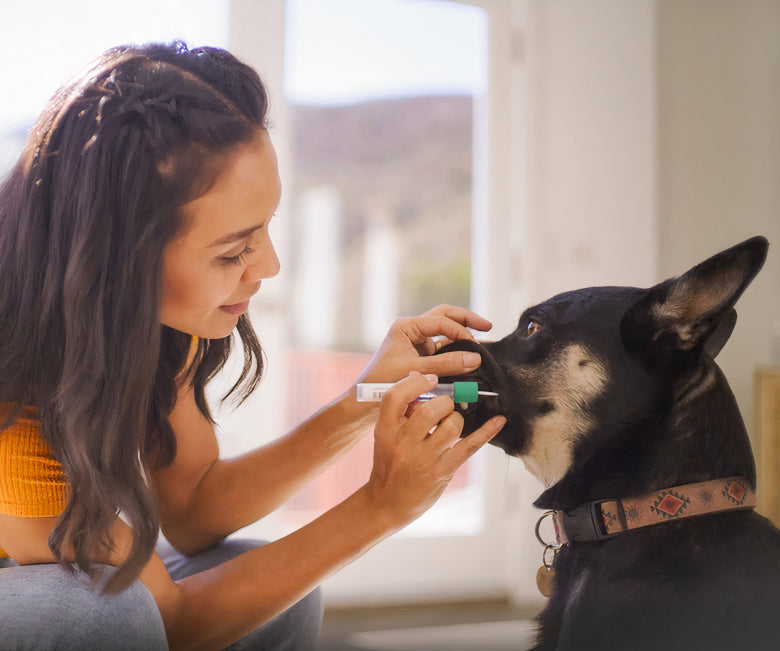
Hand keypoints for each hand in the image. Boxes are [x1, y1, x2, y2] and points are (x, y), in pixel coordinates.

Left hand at [357, 304, 491, 384]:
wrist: (366, 402)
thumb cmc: (383, 383)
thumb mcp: (417, 371)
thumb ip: (447, 364)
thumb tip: (476, 358)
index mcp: (407, 326)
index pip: (441, 320)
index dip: (461, 331)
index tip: (476, 345)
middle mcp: (413, 331)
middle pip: (445, 317)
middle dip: (466, 320)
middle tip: (488, 326)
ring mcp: (418, 344)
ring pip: (446, 333)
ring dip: (463, 335)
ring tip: (483, 341)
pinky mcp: (422, 357)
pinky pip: (444, 350)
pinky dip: (457, 352)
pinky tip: (471, 357)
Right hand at [364, 372, 505, 528]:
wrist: (388, 502)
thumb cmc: (390, 462)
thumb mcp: (386, 435)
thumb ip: (402, 410)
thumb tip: (422, 378)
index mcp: (386, 430)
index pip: (396, 397)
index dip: (416, 383)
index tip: (430, 379)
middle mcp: (403, 443)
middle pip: (430, 409)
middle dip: (444, 402)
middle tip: (444, 407)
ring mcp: (424, 459)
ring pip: (452, 425)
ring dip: (457, 419)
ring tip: (451, 425)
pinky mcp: (443, 471)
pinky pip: (469, 446)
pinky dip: (487, 431)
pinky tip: (499, 421)